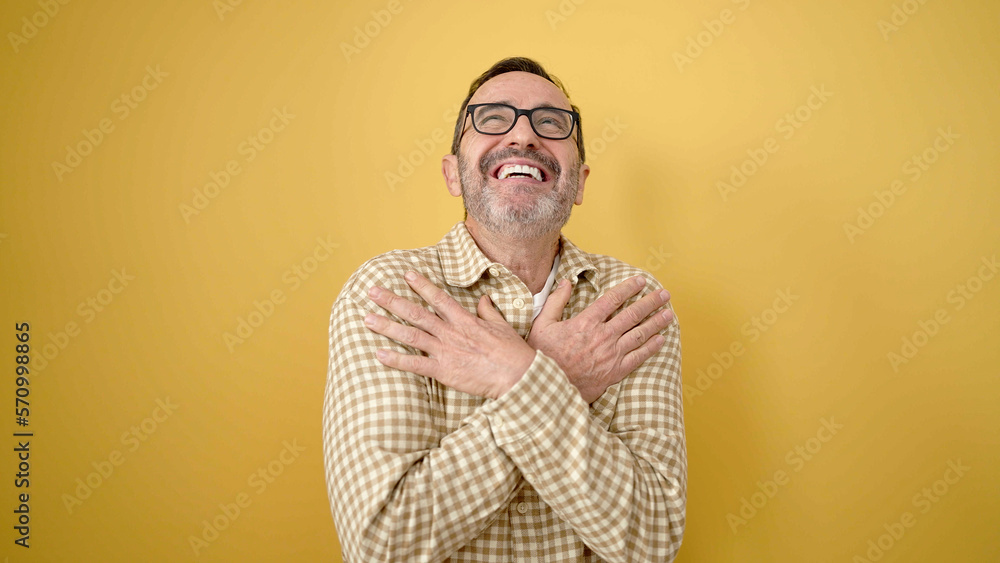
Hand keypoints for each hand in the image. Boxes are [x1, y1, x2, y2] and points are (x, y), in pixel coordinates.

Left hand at [363, 270, 535, 398]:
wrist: (517, 375)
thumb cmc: (512, 352)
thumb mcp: (502, 326)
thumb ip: (488, 312)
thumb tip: (483, 300)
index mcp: (464, 320)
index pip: (437, 297)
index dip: (420, 284)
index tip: (405, 274)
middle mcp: (450, 332)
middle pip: (416, 313)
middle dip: (392, 301)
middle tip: (372, 292)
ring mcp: (445, 351)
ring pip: (410, 335)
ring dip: (387, 326)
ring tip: (367, 318)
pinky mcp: (443, 371)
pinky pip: (414, 365)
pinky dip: (395, 360)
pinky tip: (378, 354)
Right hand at [527, 275, 674, 403]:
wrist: (547, 387)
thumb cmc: (543, 355)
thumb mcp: (543, 324)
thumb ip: (556, 301)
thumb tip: (565, 282)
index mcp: (587, 321)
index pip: (613, 299)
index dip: (629, 288)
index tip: (641, 281)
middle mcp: (603, 335)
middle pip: (633, 314)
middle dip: (650, 302)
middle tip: (664, 294)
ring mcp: (611, 354)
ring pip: (640, 334)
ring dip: (656, 322)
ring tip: (669, 313)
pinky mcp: (615, 371)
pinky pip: (638, 357)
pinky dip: (651, 348)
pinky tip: (661, 340)